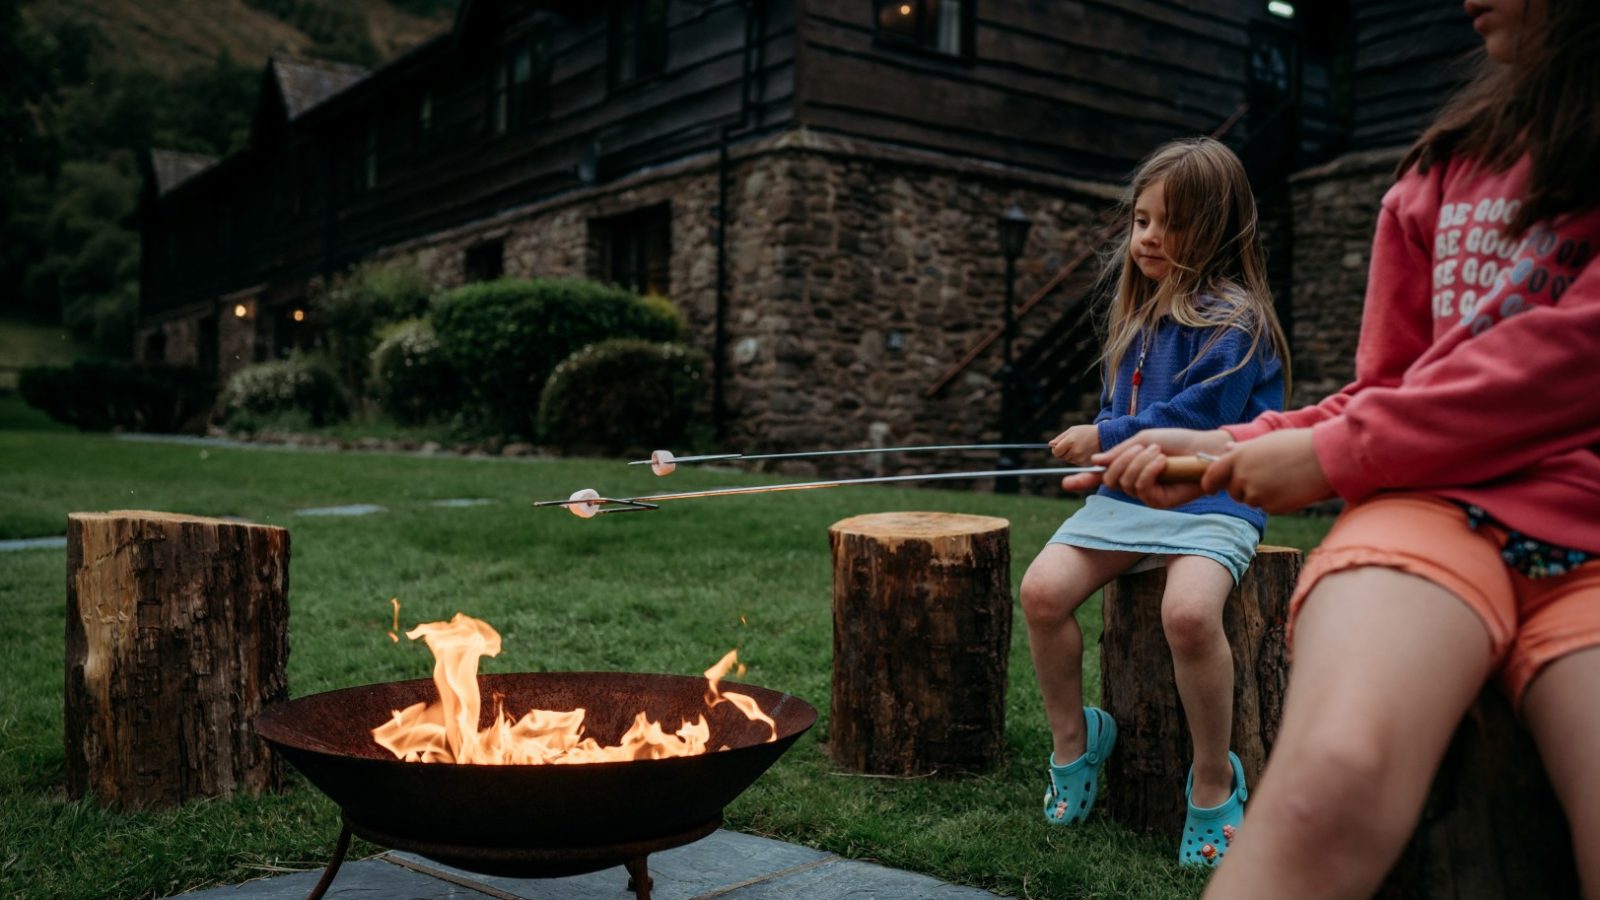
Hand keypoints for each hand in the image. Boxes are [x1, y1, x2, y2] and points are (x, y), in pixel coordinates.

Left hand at [1049, 424, 1100, 464]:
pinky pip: (1075, 463)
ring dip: (1071, 455)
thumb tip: (1050, 445)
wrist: (1104, 437)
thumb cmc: (1086, 432)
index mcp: (1071, 441)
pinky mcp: (1086, 464)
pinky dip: (1077, 459)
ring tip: (1080, 447)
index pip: (1056, 452)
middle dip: (1064, 452)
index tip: (1060, 446)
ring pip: (1068, 460)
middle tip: (1072, 445)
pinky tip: (1084, 452)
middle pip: (1061, 457)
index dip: (1056, 449)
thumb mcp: (1072, 430)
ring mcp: (1081, 459)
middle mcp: (1075, 452)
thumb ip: (1060, 438)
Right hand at [1085, 428, 1232, 507]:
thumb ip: (1120, 452)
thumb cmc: (1178, 442)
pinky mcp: (1159, 501)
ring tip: (1159, 453)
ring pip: (1125, 483)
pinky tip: (1162, 462)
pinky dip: (1148, 471)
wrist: (1205, 448)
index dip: (1082, 480)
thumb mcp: (1144, 439)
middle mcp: (1135, 482)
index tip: (1065, 483)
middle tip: (1142, 447)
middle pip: (1109, 480)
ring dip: (1140, 462)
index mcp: (1130, 466)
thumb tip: (1095, 461)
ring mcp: (1146, 494)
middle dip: (1122, 460)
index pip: (1101, 477)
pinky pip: (1140, 488)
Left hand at [1200, 428, 1333, 513]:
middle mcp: (1242, 477)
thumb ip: (1243, 449)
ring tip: (1282, 479)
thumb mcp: (1266, 441)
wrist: (1324, 458)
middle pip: (1233, 492)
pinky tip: (1290, 488)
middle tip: (1265, 478)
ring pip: (1251, 501)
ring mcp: (1256, 494)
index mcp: (1237, 457)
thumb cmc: (1296, 444)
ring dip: (1261, 495)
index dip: (1210, 483)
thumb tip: (1226, 450)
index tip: (1211, 488)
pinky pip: (1268, 508)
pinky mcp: (1271, 507)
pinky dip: (1276, 502)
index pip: (1212, 475)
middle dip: (1243, 489)